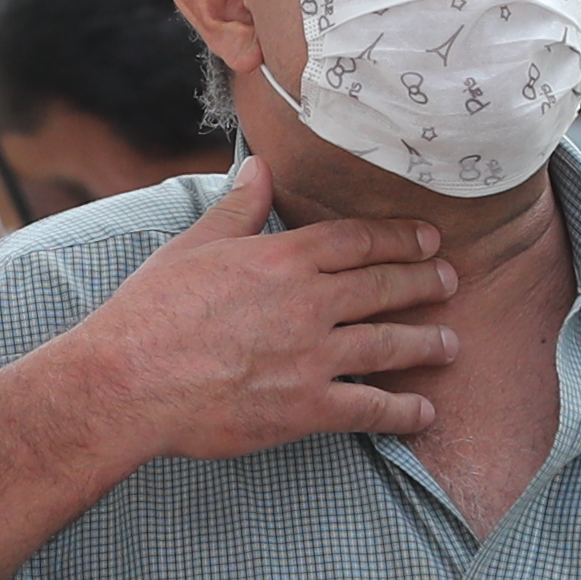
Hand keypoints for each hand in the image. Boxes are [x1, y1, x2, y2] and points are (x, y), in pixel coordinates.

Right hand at [64, 161, 457, 460]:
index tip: (426, 238)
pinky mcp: (306, 407)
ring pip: (389, 344)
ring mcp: (313, 355)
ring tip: (451, 343)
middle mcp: (309, 302)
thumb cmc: (151, 312)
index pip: (357, 240)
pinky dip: (402, 411)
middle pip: (384, 286)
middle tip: (451, 281)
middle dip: (424, 282)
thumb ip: (238, 209)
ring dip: (426, 343)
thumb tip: (260, 168)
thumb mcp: (194, 246)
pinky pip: (369, 408)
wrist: (129, 380)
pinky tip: (424, 411)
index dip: (399, 238)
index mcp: (282, 257)